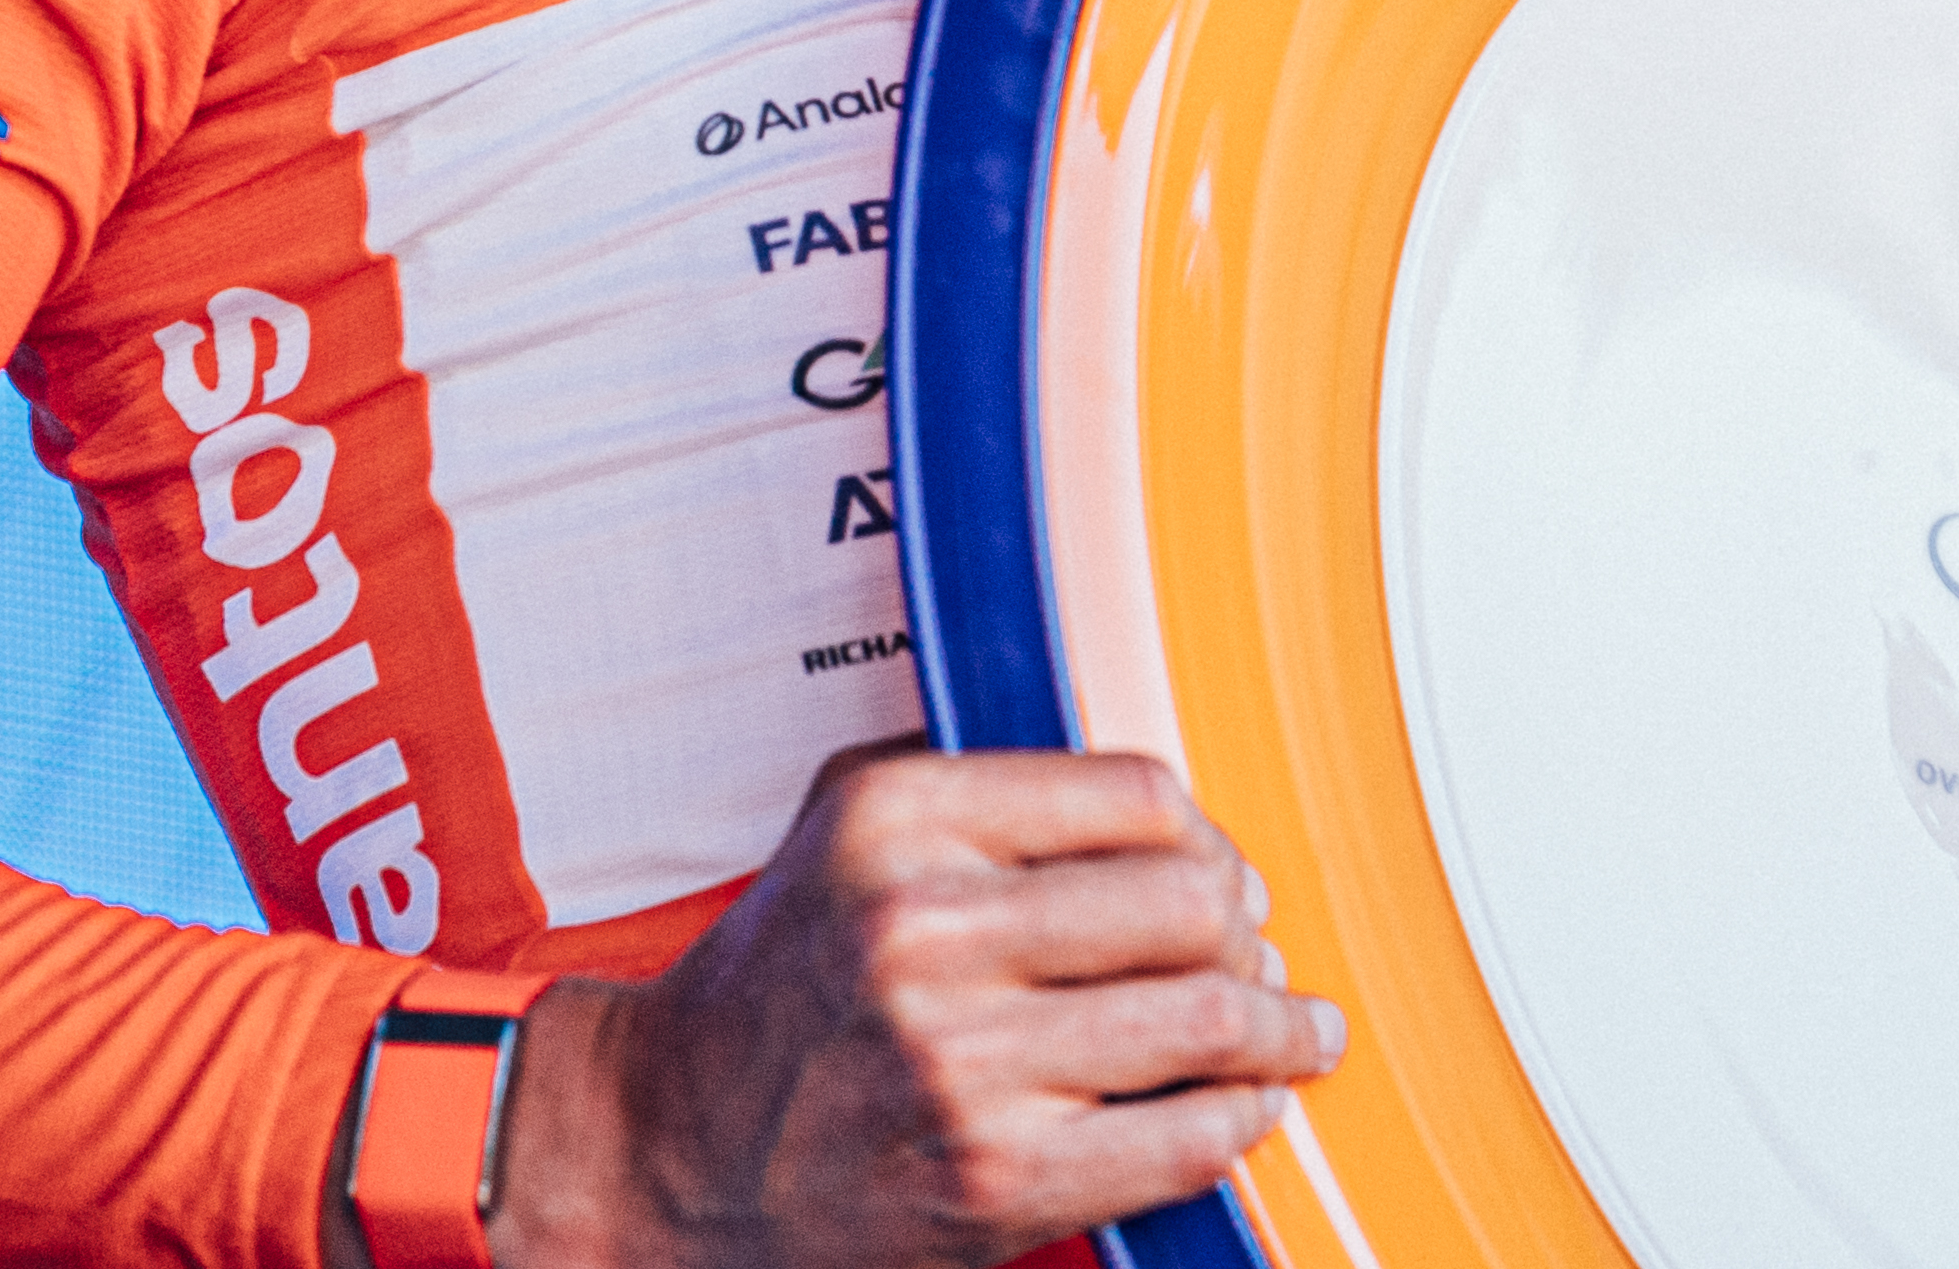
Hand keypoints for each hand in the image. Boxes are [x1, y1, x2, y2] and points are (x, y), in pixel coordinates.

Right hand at [479, 742, 1345, 1268]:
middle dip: (1250, 931)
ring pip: (1206, 1017)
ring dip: (1276, 1026)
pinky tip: (1250, 1104)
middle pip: (1191, 903)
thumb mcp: (848, 824)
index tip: (1217, 870)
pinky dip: (1243, 1117)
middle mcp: (926, 934)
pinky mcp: (991, 1182)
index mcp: (899, 823)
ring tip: (1292, 1029)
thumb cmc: (783, 983)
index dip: (1204, 835)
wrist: (665, 1150)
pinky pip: (1184, 1138)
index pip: (1139, 796)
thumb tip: (1166, 799)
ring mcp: (961, 1066)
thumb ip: (986, 775)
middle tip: (1259, 953)